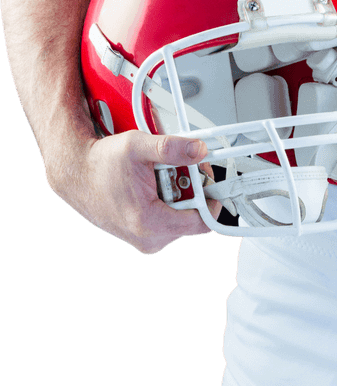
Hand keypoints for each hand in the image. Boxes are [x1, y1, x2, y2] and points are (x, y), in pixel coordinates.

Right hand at [59, 131, 222, 253]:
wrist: (77, 174)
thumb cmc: (101, 164)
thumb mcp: (138, 147)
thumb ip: (172, 148)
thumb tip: (199, 150)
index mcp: (149, 223)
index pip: (202, 221)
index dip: (210, 196)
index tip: (205, 177)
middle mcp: (149, 238)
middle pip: (192, 215)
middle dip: (190, 188)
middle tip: (173, 168)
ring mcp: (146, 238)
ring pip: (182, 216)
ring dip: (178, 192)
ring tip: (157, 175)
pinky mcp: (143, 234)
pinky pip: (169, 217)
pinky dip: (167, 199)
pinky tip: (153, 185)